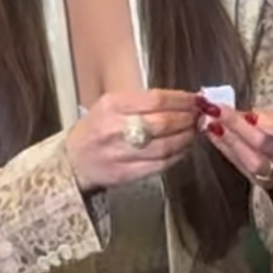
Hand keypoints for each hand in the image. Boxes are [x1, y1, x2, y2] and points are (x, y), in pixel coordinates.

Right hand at [65, 90, 199, 192]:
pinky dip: (178, 155)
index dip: (182, 100)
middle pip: (164, 122)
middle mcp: (115, 128)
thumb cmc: (97, 129)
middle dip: (188, 119)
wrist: (74, 161)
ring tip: (193, 132)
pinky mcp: (126, 173)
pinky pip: (160, 164)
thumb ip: (143, 102)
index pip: (156, 99)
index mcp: (112, 105)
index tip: (196, 100)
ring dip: (186, 138)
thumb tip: (182, 100)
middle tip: (198, 117)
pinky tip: (183, 148)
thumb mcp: (111, 105)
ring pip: (165, 146)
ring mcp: (120, 153)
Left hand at [198, 100, 272, 191]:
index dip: (267, 122)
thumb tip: (233, 110)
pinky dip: (225, 149)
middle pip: (264, 145)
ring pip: (250, 160)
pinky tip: (213, 136)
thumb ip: (262, 116)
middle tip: (216, 111)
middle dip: (237, 126)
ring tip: (210, 124)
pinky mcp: (259, 182)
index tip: (246, 113)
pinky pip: (240, 166)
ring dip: (228, 140)